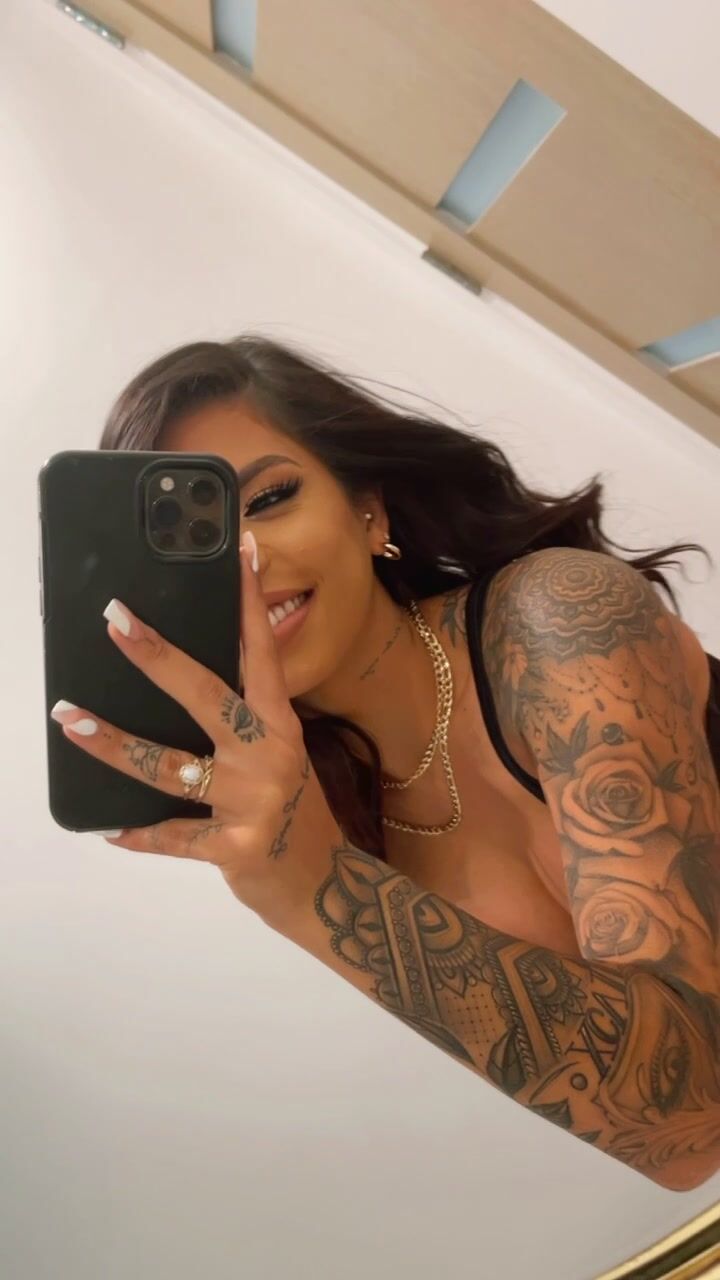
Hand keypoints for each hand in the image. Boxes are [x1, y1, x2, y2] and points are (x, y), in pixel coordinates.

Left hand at [51, 533, 342, 924]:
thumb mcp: (280, 756)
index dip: (248, 600)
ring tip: (70, 718)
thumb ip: (243, 724)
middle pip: (206, 694)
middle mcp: (269, 754)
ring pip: (169, 765)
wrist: (325, 885)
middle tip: (115, 620)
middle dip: (157, 656)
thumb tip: (180, 681)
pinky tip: (107, 828)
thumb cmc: (294, 813)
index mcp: (281, 725)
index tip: (236, 550)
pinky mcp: (235, 846)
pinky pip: (172, 836)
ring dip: (114, 743)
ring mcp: (253, 800)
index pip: (263, 652)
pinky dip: (138, 834)